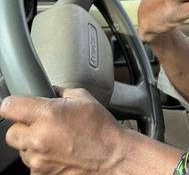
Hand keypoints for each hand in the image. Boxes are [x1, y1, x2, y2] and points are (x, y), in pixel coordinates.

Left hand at [1, 88, 126, 174]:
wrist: (112, 156)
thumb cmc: (101, 128)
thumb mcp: (83, 97)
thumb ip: (60, 93)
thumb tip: (49, 91)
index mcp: (47, 114)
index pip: (9, 107)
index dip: (11, 104)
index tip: (16, 105)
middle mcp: (38, 138)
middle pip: (11, 132)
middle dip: (23, 127)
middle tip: (40, 124)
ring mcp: (38, 160)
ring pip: (22, 150)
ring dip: (32, 143)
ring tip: (55, 139)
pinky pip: (32, 164)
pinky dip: (41, 158)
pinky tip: (58, 152)